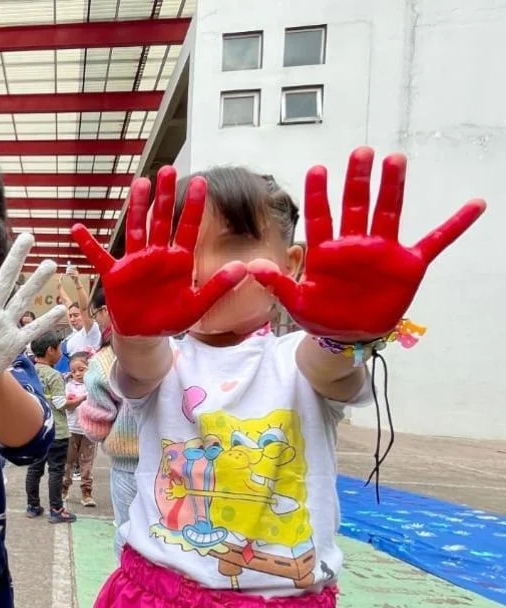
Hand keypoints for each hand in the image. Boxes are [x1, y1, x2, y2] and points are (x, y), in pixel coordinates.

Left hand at [0, 231, 65, 384]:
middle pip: (5, 281)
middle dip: (16, 259)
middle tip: (28, 236)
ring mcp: (4, 324)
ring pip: (22, 299)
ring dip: (36, 283)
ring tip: (49, 264)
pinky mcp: (14, 341)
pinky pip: (32, 330)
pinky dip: (46, 321)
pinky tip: (62, 309)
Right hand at [71, 167, 246, 336]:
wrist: (145, 335)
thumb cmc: (170, 319)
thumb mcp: (197, 305)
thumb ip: (218, 287)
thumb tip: (242, 268)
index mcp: (178, 260)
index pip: (187, 227)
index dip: (193, 205)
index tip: (199, 181)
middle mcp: (156, 255)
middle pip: (161, 220)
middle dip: (164, 196)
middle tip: (166, 170)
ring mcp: (134, 262)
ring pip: (136, 229)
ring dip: (137, 207)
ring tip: (139, 183)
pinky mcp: (115, 275)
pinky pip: (99, 257)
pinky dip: (88, 245)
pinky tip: (77, 229)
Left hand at [248, 148, 486, 339]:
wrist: (347, 335)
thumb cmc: (319, 315)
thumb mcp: (296, 302)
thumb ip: (277, 283)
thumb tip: (252, 267)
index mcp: (325, 251)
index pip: (320, 216)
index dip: (318, 194)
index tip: (317, 169)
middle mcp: (355, 244)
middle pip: (356, 204)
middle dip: (358, 179)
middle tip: (361, 152)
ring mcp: (382, 251)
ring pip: (388, 212)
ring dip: (392, 187)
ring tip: (395, 159)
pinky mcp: (407, 264)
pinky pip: (436, 241)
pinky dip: (455, 225)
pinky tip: (474, 206)